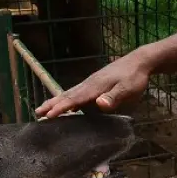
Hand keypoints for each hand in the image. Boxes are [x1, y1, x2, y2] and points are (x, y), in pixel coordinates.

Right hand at [34, 50, 150, 118]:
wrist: (140, 61)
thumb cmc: (134, 77)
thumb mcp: (128, 88)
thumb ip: (114, 97)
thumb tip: (100, 104)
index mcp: (95, 87)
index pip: (75, 99)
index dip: (61, 108)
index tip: (48, 116)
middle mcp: (89, 84)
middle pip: (67, 95)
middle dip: (52, 104)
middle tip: (37, 113)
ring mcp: (91, 83)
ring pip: (70, 93)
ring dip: (56, 102)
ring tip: (43, 110)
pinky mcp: (95, 83)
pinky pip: (77, 93)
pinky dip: (67, 99)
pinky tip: (67, 107)